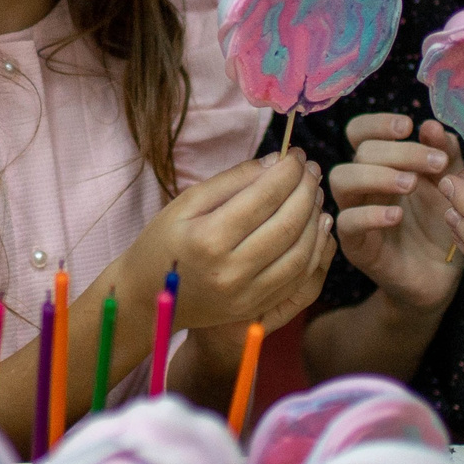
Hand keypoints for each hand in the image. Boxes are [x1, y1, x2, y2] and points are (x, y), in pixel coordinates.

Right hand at [131, 149, 331, 331]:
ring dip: (315, 219)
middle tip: (312, 170)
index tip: (297, 155)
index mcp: (208, 239)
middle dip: (306, 191)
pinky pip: (298, 279)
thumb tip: (277, 162)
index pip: (263, 198)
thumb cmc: (163, 242)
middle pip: (287, 225)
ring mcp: (246, 295)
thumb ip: (232, 180)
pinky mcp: (255, 309)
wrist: (147, 297)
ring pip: (300, 254)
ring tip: (314, 194)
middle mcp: (230, 271)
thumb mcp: (187, 203)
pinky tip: (316, 226)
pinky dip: (315, 250)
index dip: (288, 172)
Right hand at [324, 115, 463, 312]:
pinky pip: (347, 223)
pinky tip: (398, 216)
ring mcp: (355, 214)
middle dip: (398, 151)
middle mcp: (363, 185)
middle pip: (359, 152)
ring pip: (342, 180)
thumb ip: (445, 154)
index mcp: (381, 164)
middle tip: (436, 163)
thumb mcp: (451, 184)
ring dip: (377, 175)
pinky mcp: (356, 246)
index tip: (408, 125)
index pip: (359, 132)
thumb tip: (431, 125)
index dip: (377, 123)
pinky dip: (370, 215)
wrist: (442, 276)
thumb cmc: (441, 224)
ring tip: (412, 184)